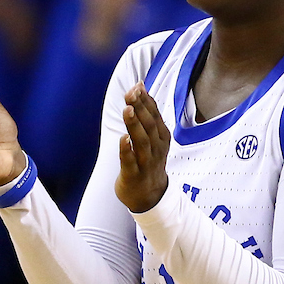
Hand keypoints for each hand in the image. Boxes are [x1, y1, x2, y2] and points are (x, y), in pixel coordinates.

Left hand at [115, 83, 169, 212]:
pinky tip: (122, 138)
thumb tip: (139, 86)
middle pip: (149, 126)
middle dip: (140, 108)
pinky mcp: (133, 176)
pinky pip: (130, 162)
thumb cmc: (148, 161)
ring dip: (134, 125)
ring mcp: (145, 163)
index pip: (155, 116)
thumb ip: (146, 114)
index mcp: (161, 138)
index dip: (147, 101)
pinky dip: (127, 150)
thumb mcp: (153, 137)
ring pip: (141, 142)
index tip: (138, 86)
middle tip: (131, 93)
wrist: (150, 197)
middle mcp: (156, 149)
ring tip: (127, 110)